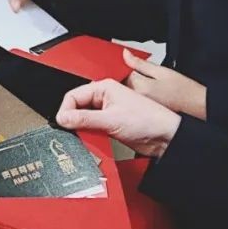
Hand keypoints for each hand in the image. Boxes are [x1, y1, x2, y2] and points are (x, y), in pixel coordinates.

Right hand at [56, 79, 181, 158]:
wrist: (165, 136)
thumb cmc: (148, 119)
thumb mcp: (111, 119)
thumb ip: (84, 119)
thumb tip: (63, 118)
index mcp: (104, 88)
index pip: (74, 95)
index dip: (66, 109)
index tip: (63, 122)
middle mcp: (105, 98)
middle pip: (77, 107)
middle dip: (73, 120)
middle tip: (71, 131)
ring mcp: (107, 112)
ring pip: (84, 120)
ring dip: (82, 129)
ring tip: (83, 136)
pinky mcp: (110, 126)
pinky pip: (92, 129)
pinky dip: (90, 136)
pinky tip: (92, 140)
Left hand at [123, 50, 207, 118]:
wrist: (196, 107)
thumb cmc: (184, 90)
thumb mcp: (161, 70)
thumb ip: (140, 63)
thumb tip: (125, 54)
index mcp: (139, 87)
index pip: (120, 72)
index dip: (123, 64)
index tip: (128, 61)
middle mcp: (136, 99)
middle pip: (121, 83)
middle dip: (125, 74)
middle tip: (138, 70)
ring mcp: (139, 107)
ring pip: (126, 91)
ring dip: (129, 84)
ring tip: (147, 82)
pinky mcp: (143, 112)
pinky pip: (133, 99)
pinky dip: (135, 93)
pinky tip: (147, 91)